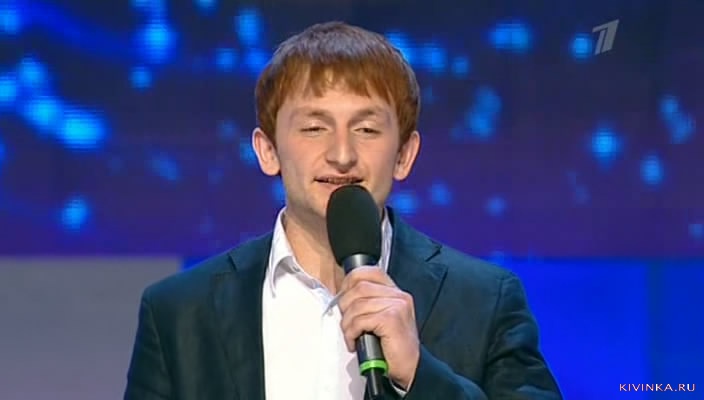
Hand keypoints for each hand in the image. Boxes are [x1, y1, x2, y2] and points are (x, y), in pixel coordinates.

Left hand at [338, 266, 419, 389]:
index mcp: (396, 293)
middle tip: (346, 323)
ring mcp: (397, 306)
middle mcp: (399, 296)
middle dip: (345, 305)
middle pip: (359, 287)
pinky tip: (355, 342)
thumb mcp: (382, 318)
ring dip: (347, 324)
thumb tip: (344, 297)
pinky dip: (351, 332)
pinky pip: (360, 320)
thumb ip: (369, 303)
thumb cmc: (394, 347)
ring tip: (351, 336)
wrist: (410, 369)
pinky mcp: (391, 319)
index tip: (344, 295)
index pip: (370, 272)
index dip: (351, 280)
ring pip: (357, 305)